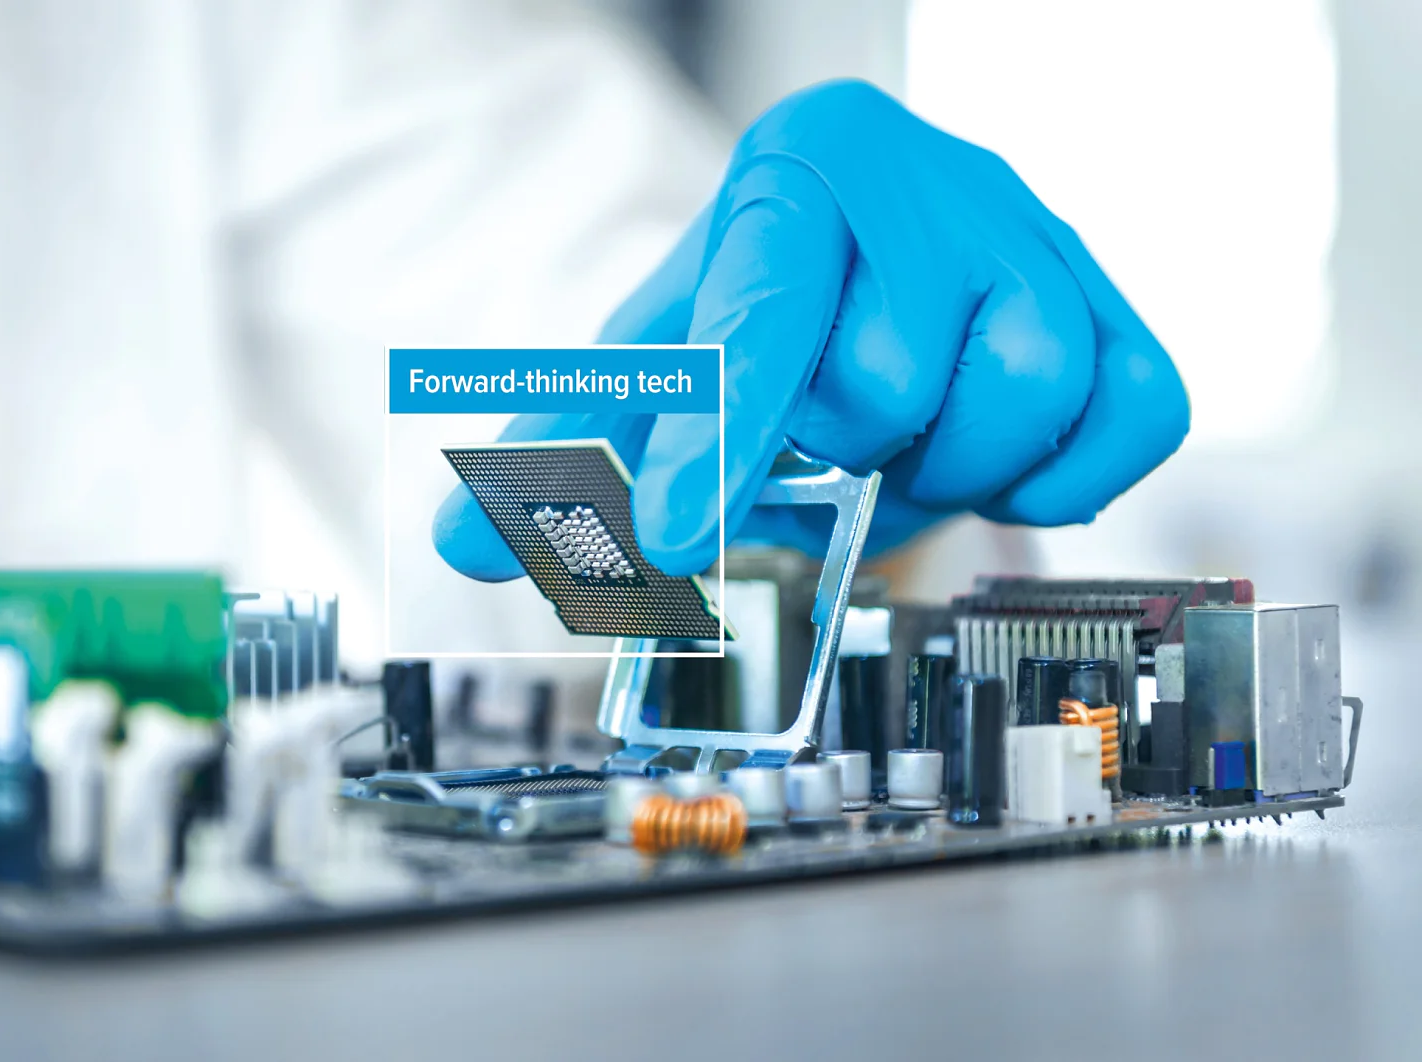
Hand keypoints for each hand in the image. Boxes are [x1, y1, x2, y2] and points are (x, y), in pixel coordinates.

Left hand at [434, 79, 1188, 580]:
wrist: (878, 238)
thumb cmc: (759, 306)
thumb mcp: (655, 354)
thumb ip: (568, 446)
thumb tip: (465, 545)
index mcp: (793, 175)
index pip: (760, 315)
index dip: (721, 436)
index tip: (676, 534)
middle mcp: (927, 179)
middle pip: (889, 379)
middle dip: (844, 451)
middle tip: (832, 443)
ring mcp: (1036, 231)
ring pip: (1018, 392)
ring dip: (947, 466)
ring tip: (905, 445)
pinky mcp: (1115, 296)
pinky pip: (1135, 410)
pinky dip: (1065, 472)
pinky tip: (1000, 458)